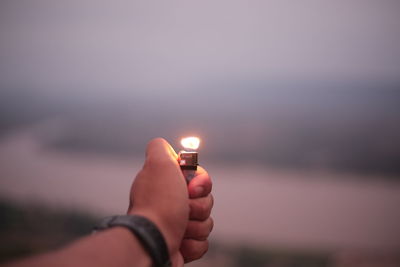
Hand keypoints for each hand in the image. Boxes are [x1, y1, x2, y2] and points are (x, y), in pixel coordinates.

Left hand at [127, 138, 212, 265]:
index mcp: (167, 184)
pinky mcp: (182, 245)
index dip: (202, 183)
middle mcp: (171, 203)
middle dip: (200, 206)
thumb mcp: (158, 163)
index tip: (191, 188)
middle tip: (184, 209)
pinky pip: (203, 242)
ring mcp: (176, 225)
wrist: (153, 242)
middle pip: (206, 200)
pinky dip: (194, 244)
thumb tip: (166, 147)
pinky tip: (179, 243)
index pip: (199, 179)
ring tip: (179, 229)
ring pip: (206, 221)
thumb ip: (160, 147)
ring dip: (197, 226)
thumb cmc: (159, 204)